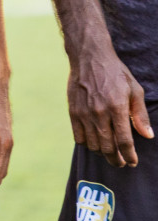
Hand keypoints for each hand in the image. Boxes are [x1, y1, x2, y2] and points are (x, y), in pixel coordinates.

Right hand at [68, 45, 153, 166]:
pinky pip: (78, 136)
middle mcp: (99, 112)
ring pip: (93, 144)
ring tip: (109, 153)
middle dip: (116, 159)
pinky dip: (87, 144)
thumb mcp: (134, 90)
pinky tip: (94, 142)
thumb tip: (147, 136)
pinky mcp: (73, 111)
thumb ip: (140, 115)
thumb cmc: (115, 73)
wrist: (89, 57)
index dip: (130, 155)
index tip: (133, 162)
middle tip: (122, 163)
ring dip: (102, 153)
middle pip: (108, 147)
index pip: (125, 141)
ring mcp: (84, 113)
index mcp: (117, 107)